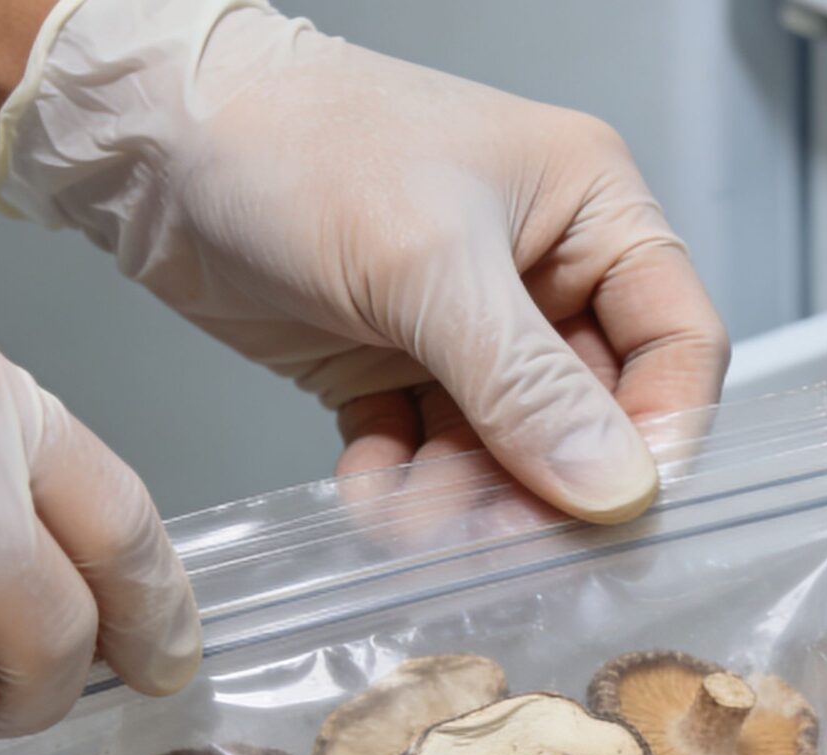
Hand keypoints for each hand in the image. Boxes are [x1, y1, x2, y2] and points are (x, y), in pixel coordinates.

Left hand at [0, 0, 727, 522]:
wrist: (150, 138)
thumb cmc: (293, 140)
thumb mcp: (425, 262)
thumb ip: (526, 385)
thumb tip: (614, 488)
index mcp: (591, 210)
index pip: (677, 345)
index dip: (661, 434)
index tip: (618, 510)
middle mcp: (543, 273)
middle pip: (593, 418)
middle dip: (545, 486)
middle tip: (506, 544)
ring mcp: (468, 326)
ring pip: (509, 453)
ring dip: (468, 503)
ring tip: (415, 522)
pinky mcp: (396, 366)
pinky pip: (432, 459)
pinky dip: (406, 489)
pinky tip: (370, 489)